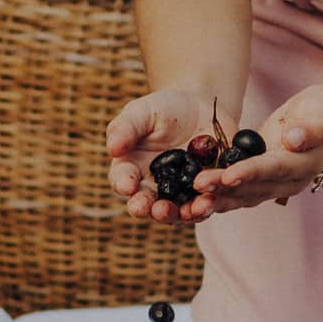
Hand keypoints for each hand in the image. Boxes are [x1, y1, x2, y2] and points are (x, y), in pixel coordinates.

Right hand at [104, 89, 232, 223]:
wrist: (201, 108)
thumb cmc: (164, 110)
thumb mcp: (142, 112)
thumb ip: (125, 128)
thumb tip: (112, 148)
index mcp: (131, 169)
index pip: (122, 181)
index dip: (123, 184)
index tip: (127, 186)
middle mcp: (154, 188)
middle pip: (147, 205)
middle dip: (148, 208)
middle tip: (152, 208)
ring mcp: (181, 194)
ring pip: (178, 212)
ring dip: (181, 214)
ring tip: (187, 211)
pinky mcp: (207, 192)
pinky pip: (207, 204)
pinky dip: (208, 205)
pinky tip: (210, 200)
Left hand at [190, 81, 322, 215]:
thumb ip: (312, 128)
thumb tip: (294, 140)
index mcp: (303, 166)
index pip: (273, 170)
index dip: (251, 173)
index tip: (228, 174)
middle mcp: (287, 182)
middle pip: (252, 188)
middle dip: (224, 188)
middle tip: (198, 185)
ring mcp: (272, 184)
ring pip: (241, 195)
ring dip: (216, 197)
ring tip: (190, 197)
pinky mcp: (258, 179)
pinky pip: (236, 190)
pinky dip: (216, 194)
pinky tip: (192, 195)